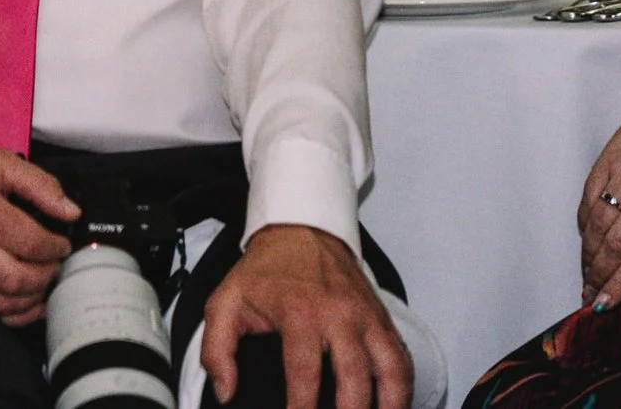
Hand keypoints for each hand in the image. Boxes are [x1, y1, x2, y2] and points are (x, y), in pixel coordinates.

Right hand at [0, 145, 76, 323]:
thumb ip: (40, 184)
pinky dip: (10, 310)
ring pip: (2, 300)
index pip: (31, 242)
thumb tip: (68, 211)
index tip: (62, 243)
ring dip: (32, 297)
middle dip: (47, 275)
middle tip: (55, 263)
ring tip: (43, 280)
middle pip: (18, 278)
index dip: (56, 247)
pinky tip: (24, 300)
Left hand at [201, 225, 411, 408]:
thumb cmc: (267, 269)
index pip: (305, 376)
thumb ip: (216, 350)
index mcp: (300, 313)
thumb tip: (225, 390)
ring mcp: (365, 316)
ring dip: (391, 403)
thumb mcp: (226, 302)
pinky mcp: (380, 317)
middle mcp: (339, 315)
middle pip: (354, 379)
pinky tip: (395, 403)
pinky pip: (401, 356)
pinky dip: (404, 385)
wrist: (300, 229)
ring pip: (390, 369)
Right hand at [580, 75, 620, 309]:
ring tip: (584, 274)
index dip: (620, 285)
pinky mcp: (607, 160)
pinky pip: (588, 200)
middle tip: (588, 296)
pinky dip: (583, 223)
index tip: (604, 305)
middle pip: (613, 245)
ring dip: (587, 255)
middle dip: (598, 276)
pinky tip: (585, 239)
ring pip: (596, 225)